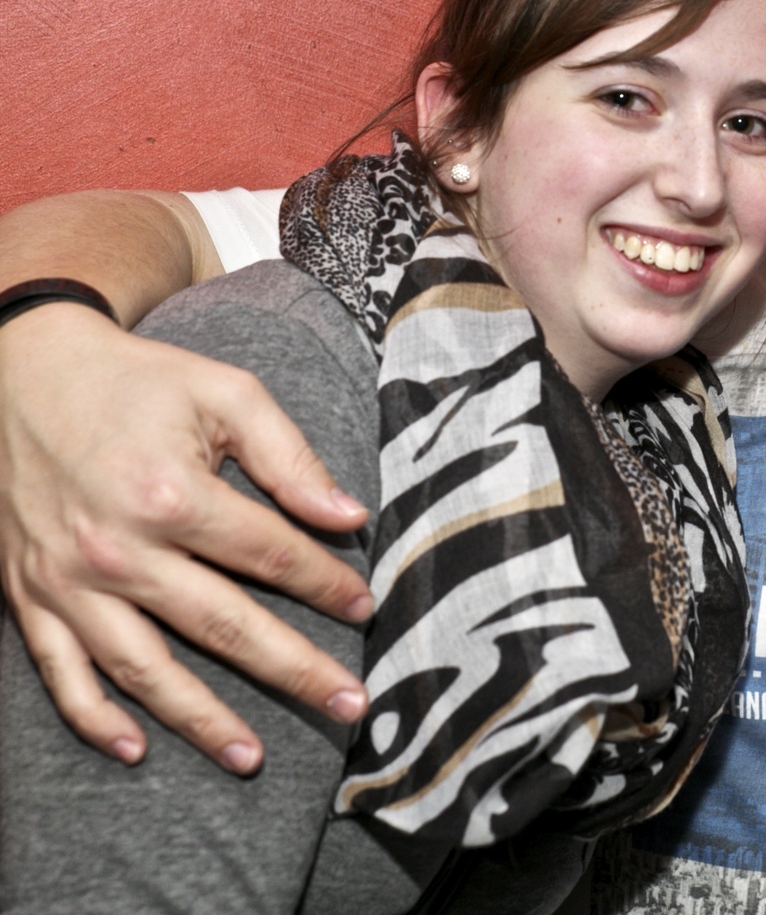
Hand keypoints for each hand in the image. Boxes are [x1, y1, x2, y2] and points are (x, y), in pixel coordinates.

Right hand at [0, 302, 373, 772]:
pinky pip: (61, 673)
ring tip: (254, 759)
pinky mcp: (27, 596)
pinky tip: (136, 749)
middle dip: (293, 670)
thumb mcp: (226, 393)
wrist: (23, 372)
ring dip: (200, 720)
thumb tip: (350, 518)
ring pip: (144, 668)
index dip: (326, 583)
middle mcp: (117, 549)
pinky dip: (95, 717)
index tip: (366, 607)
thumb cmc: (139, 382)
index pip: (270, 556)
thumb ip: (291, 459)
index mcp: (171, 494)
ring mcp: (67, 581)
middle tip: (348, 705)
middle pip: (222, 626)